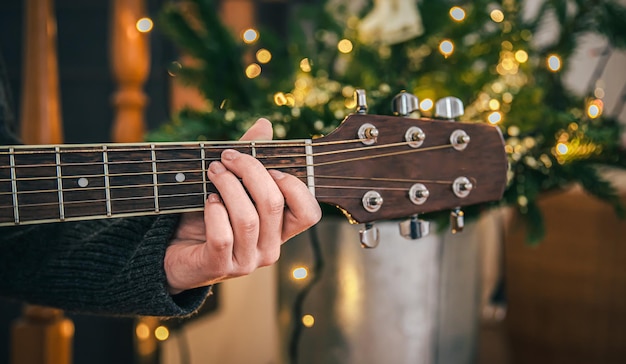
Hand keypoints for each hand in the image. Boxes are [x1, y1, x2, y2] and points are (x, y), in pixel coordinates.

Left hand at [164, 118, 320, 293]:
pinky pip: (223, 236)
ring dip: (228, 186)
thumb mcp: (233, 184)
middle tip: (227, 156)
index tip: (271, 167)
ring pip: (248, 219)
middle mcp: (269, 249)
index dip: (295, 187)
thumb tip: (264, 124)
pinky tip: (207, 201)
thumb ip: (251, 156)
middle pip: (274, 205)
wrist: (174, 249)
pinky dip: (214, 212)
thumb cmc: (209, 214)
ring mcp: (246, 261)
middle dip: (250, 171)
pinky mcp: (219, 267)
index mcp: (280, 230)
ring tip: (213, 171)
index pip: (309, 213)